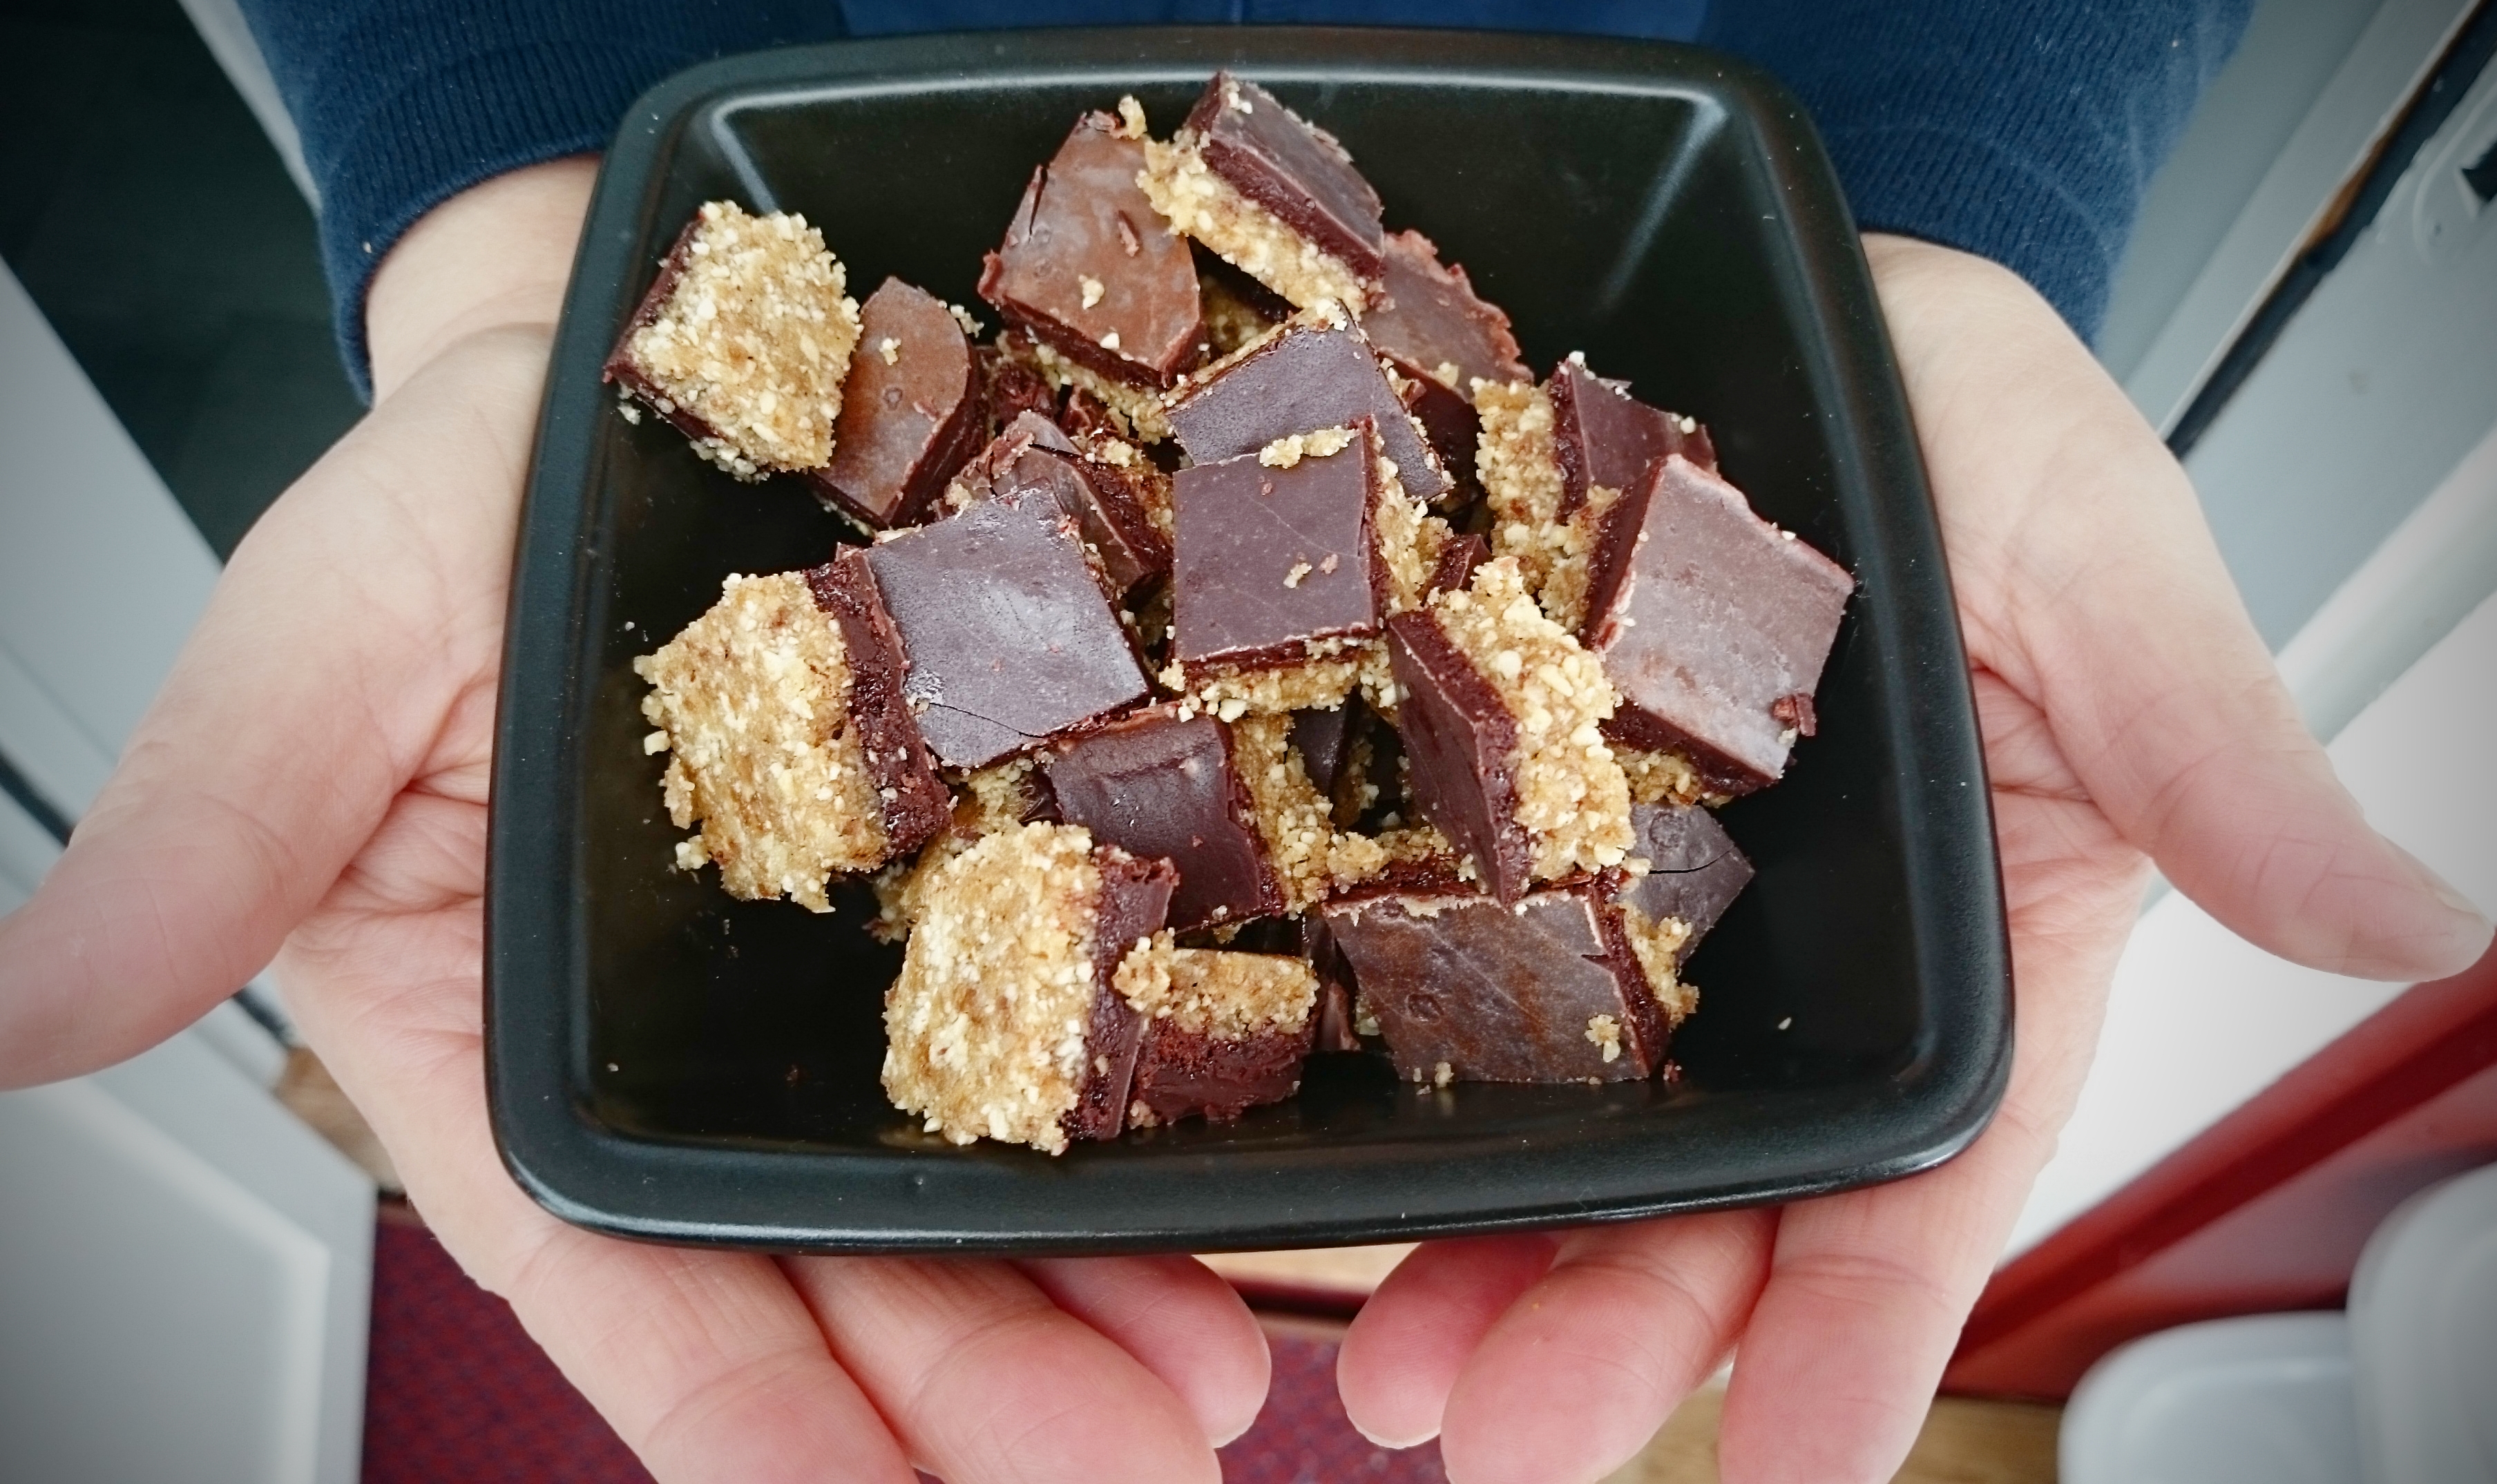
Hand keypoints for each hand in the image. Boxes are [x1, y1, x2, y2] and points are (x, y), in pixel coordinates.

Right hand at [0, 160, 1267, 1483]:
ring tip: (1201, 1387)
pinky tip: (1220, 1203)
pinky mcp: (984, 873)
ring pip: (970, 1191)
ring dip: (1086, 1304)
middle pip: (836, 1272)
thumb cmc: (450, 505)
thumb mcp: (316, 648)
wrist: (631, 354)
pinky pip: (1074, 1026)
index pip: (622, 1280)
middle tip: (1123, 1463)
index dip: (746, 1418)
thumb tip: (21, 1012)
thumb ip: (205, 835)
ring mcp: (856, 976)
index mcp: (512, 1046)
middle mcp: (697, 1046)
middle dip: (976, 1393)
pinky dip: (1140, 1128)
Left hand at [1333, 234, 2493, 1482]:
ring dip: (1483, 1256)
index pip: (1934, 1176)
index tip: (1805, 1463)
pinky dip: (1392, 1075)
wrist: (1775, 308)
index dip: (1867, 1327)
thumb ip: (2212, 753)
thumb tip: (2409, 926)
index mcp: (1974, 939)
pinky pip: (1437, 971)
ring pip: (1571, 1125)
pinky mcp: (1494, 824)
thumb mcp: (2103, 558)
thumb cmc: (1967, 421)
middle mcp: (1793, 961)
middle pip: (1719, 1191)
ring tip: (1386, 1364)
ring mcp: (1630, 904)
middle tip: (1495, 1428)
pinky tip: (1328, 1164)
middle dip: (1618, 1324)